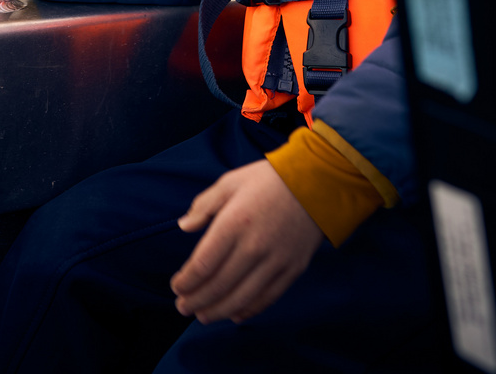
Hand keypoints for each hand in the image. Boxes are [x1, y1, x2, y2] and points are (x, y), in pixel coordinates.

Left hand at [170, 159, 322, 324]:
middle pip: (218, 286)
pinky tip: (233, 314)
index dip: (185, 281)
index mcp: (234, 223)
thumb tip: (184, 226)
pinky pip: (267, 298)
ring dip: (217, 311)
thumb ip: (204, 205)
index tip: (176, 286)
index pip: (202, 265)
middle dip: (196, 300)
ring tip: (202, 315)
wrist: (318, 181)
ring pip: (241, 298)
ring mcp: (275, 261)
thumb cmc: (270, 179)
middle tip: (183, 307)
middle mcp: (254, 246)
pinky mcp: (293, 269)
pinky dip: (248, 310)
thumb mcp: (231, 181)